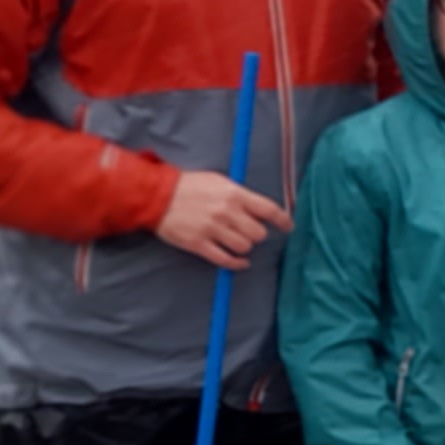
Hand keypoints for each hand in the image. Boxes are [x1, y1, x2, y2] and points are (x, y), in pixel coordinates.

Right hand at [155, 168, 289, 267]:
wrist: (157, 195)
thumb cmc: (189, 186)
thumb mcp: (219, 181)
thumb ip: (240, 194)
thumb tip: (260, 208)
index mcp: (234, 194)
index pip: (269, 209)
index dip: (283, 220)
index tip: (288, 227)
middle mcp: (226, 212)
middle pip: (258, 233)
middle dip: (256, 234)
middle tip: (248, 231)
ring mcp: (212, 229)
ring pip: (244, 247)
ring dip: (245, 247)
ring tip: (237, 241)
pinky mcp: (198, 244)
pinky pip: (226, 260)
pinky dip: (237, 263)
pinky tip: (240, 261)